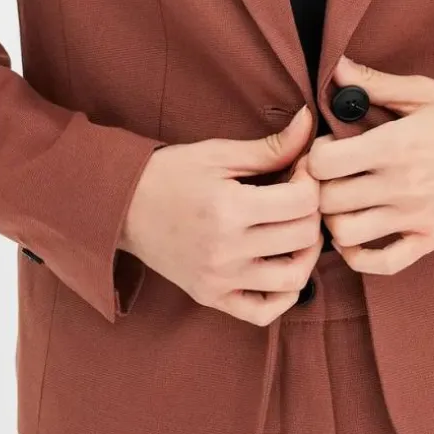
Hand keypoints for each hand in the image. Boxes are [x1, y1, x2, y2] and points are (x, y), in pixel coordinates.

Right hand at [120, 106, 323, 324]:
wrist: (121, 207)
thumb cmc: (170, 173)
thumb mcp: (219, 153)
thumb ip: (270, 146)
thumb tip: (310, 122)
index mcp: (229, 209)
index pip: (302, 202)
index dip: (311, 180)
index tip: (301, 169)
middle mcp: (226, 251)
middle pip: (303, 237)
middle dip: (313, 210)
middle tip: (300, 194)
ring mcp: (219, 280)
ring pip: (293, 280)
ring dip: (308, 252)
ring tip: (297, 228)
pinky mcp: (212, 297)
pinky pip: (264, 312)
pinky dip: (285, 294)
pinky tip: (284, 265)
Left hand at [307, 52, 433, 274]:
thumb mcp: (426, 92)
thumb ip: (378, 85)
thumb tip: (339, 70)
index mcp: (395, 145)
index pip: (324, 163)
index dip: (316, 154)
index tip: (329, 147)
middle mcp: (401, 185)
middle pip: (328, 200)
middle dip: (320, 186)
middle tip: (331, 176)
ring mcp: (415, 217)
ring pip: (345, 233)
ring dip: (335, 219)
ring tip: (344, 202)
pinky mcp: (431, 240)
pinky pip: (381, 264)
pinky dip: (360, 256)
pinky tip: (359, 236)